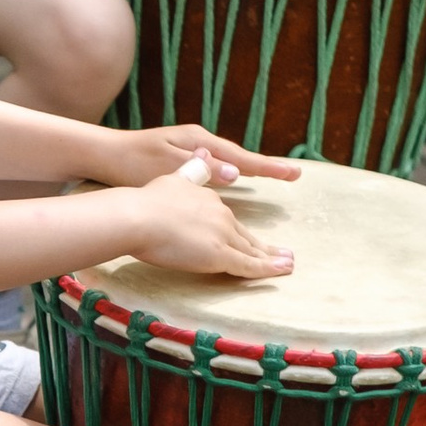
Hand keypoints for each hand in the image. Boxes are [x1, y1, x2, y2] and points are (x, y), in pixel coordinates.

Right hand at [80, 173, 291, 282]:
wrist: (138, 216)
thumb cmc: (146, 201)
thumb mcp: (172, 178)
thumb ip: (192, 171)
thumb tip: (205, 154)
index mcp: (208, 200)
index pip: (228, 220)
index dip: (239, 231)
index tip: (250, 239)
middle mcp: (220, 214)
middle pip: (245, 235)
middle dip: (265, 247)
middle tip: (284, 255)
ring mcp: (222, 234)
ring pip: (251, 250)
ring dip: (272, 259)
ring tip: (287, 265)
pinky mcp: (219, 254)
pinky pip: (248, 266)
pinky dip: (267, 270)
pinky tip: (282, 271)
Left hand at [110, 123, 301, 193]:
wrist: (105, 154)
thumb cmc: (132, 163)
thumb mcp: (167, 167)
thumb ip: (201, 170)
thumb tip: (235, 172)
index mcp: (199, 142)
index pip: (241, 157)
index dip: (267, 168)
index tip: (292, 173)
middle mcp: (199, 142)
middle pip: (239, 156)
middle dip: (266, 166)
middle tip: (293, 175)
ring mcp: (191, 147)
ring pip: (228, 159)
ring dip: (251, 166)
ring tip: (272, 173)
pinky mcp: (182, 156)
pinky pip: (216, 163)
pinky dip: (231, 168)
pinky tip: (234, 174)